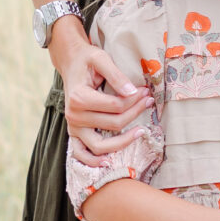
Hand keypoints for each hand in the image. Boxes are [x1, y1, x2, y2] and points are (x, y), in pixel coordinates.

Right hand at [54, 27, 151, 163]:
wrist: (71, 63)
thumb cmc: (87, 60)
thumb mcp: (101, 59)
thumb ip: (116, 75)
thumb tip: (133, 91)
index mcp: (79, 97)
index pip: (115, 106)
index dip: (134, 100)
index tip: (145, 91)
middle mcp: (73, 115)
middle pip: (113, 124)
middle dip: (135, 113)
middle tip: (148, 101)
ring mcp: (73, 127)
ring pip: (100, 145)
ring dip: (123, 142)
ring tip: (142, 131)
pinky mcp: (74, 133)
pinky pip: (81, 154)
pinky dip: (94, 162)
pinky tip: (109, 162)